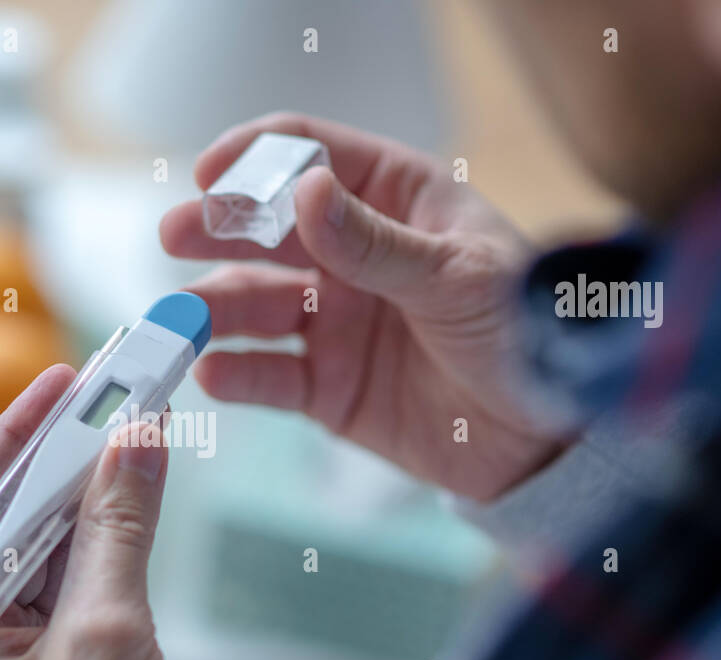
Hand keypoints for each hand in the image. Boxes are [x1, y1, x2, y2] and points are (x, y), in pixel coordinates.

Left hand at [0, 366, 195, 659]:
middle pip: (8, 518)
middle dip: (62, 459)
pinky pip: (72, 581)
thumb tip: (135, 440)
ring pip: (45, 546)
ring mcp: (6, 653)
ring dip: (89, 494)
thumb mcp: (107, 634)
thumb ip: (119, 528)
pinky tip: (136, 499)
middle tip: (112, 399)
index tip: (63, 382)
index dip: (17, 435)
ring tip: (133, 436)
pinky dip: (105, 539)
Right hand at [161, 112, 568, 501]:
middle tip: (174, 234)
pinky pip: (268, 375)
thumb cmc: (527, 335)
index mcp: (395, 201)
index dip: (256, 158)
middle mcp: (353, 255)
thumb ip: (377, 243)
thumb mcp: (460, 278)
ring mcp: (334, 321)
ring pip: (255, 304)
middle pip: (266, 229)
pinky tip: (212, 374)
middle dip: (216, 229)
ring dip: (214, 307)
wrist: (546, 440)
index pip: (313, 156)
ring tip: (184, 320)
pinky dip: (237, 375)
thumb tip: (303, 194)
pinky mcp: (325, 387)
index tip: (210, 172)